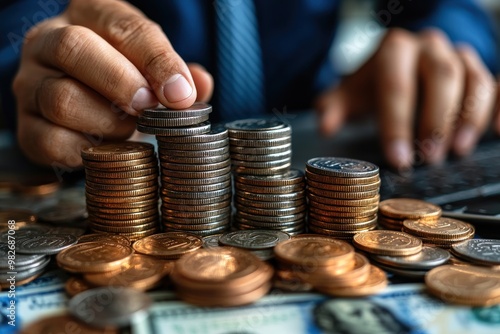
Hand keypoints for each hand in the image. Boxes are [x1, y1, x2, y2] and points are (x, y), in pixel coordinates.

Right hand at [13, 0, 212, 167]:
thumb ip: (176, 72)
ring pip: (61, 99)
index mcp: (87, 15)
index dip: (156, 60)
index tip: (180, 93)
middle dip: (122, 83)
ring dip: (108, 121)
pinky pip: (51, 141)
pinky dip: (87, 150)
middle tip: (150, 108)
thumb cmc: (123, 77)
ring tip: (129, 129)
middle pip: (74, 48)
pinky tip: (108, 148)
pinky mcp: (27, 126)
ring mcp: (31, 84)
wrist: (82, 103)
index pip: (121, 25)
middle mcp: (48, 42)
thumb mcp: (150, 64)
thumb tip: (198, 85)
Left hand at [316, 28, 496, 169]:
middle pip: (441, 77)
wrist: (397, 65)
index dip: (397, 123)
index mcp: (394, 49)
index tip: (398, 158)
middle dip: (434, 120)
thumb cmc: (373, 85)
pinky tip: (495, 132)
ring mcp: (458, 55)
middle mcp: (429, 46)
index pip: (396, 84)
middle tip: (428, 158)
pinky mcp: (478, 70)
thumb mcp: (349, 94)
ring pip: (472, 80)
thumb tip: (326, 126)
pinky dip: (498, 107)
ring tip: (456, 152)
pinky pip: (495, 84)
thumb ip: (334, 108)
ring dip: (467, 118)